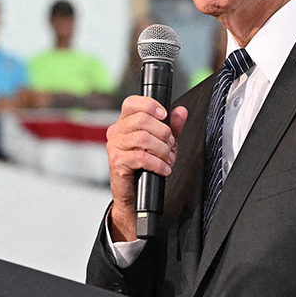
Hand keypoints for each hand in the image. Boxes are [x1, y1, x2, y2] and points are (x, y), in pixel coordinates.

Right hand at [106, 96, 187, 240]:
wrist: (134, 193)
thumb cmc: (145, 167)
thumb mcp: (161, 143)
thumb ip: (171, 126)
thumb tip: (180, 111)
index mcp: (124, 122)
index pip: (132, 103)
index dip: (150, 105)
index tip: (164, 116)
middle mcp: (116, 132)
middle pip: (142, 119)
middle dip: (163, 133)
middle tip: (170, 145)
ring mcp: (115, 146)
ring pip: (143, 138)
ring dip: (162, 150)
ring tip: (167, 158)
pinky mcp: (117, 162)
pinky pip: (142, 157)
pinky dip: (158, 163)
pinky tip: (163, 168)